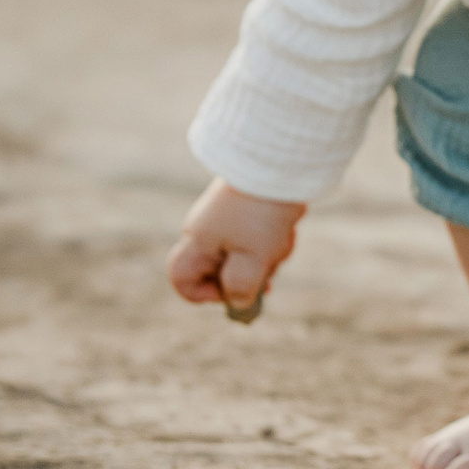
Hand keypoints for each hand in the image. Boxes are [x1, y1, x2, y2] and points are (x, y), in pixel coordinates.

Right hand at [168, 178, 307, 318]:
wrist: (281, 163)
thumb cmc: (261, 214)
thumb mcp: (252, 258)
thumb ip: (241, 287)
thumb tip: (238, 304)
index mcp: (198, 242)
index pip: (181, 279)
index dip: (202, 295)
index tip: (231, 293)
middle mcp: (207, 230)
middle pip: (220, 271)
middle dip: (248, 276)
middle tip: (268, 270)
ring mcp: (228, 220)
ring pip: (244, 256)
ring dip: (266, 256)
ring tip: (280, 240)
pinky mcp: (248, 211)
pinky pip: (259, 239)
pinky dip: (273, 241)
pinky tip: (286, 228)